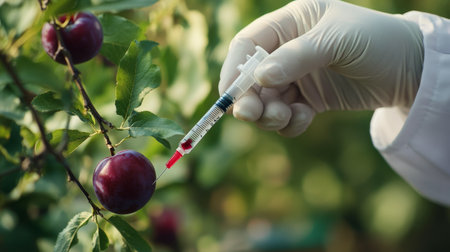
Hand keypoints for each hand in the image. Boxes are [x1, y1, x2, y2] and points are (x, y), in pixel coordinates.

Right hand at [218, 0, 422, 136]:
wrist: (411, 70)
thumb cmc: (376, 41)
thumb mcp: (337, 40)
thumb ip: (296, 57)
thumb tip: (258, 79)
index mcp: (290, 23)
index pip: (248, 45)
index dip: (234, 69)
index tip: (230, 94)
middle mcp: (287, 50)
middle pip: (251, 78)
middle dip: (249, 99)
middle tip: (253, 116)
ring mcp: (297, 77)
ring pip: (266, 102)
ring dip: (269, 115)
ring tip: (287, 116)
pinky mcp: (308, 100)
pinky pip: (285, 117)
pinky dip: (289, 123)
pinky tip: (305, 118)